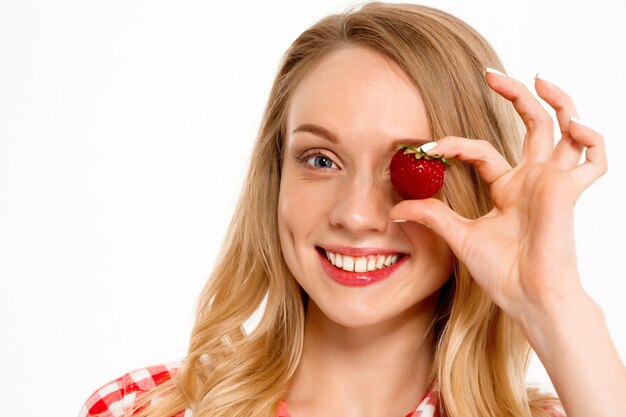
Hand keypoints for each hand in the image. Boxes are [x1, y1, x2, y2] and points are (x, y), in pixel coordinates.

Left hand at [389, 70, 606, 321]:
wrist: (527, 298)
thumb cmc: (501, 272)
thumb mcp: (458, 236)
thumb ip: (431, 216)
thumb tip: (395, 209)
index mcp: (509, 188)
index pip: (481, 150)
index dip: (454, 144)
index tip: (427, 147)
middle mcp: (533, 179)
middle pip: (531, 124)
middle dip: (514, 95)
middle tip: (490, 73)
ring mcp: (553, 182)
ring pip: (566, 130)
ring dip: (558, 102)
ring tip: (538, 78)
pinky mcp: (569, 191)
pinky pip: (594, 160)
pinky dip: (591, 139)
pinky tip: (572, 126)